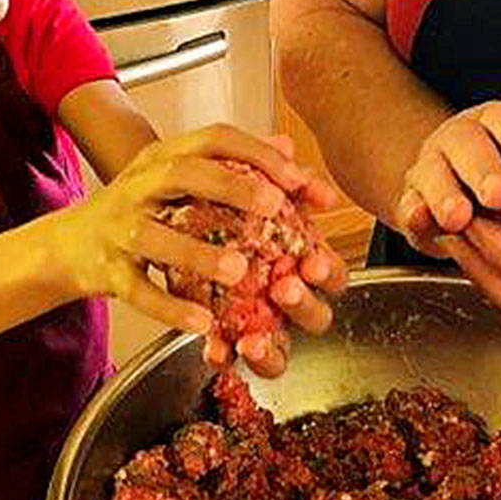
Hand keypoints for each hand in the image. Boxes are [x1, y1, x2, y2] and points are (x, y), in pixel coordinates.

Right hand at [56, 124, 334, 339]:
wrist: (66, 246)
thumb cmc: (135, 210)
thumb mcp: (176, 178)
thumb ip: (231, 163)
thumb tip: (286, 145)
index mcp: (162, 157)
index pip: (212, 139)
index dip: (257, 152)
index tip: (296, 177)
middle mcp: (139, 185)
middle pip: (183, 173)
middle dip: (232, 187)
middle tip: (275, 204)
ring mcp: (119, 228)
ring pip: (155, 237)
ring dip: (199, 253)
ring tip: (240, 269)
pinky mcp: (107, 271)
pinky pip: (139, 290)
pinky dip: (170, 308)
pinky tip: (202, 322)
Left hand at [203, 134, 349, 377]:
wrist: (166, 223)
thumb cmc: (221, 207)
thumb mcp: (243, 187)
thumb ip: (268, 172)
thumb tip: (285, 145)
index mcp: (304, 261)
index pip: (334, 274)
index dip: (329, 273)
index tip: (310, 261)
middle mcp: (288, 296)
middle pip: (318, 316)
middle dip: (306, 306)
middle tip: (284, 287)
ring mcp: (259, 321)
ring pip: (282, 345)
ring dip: (273, 342)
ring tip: (253, 333)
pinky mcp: (224, 334)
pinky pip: (231, 355)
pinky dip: (225, 354)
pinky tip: (213, 350)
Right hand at [395, 98, 500, 255]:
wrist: (450, 182)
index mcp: (496, 123)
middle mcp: (461, 138)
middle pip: (468, 143)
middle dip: (483, 168)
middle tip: (500, 194)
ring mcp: (431, 167)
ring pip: (433, 173)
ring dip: (446, 194)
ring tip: (460, 215)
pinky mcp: (410, 200)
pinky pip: (407, 203)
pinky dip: (414, 212)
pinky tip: (422, 220)